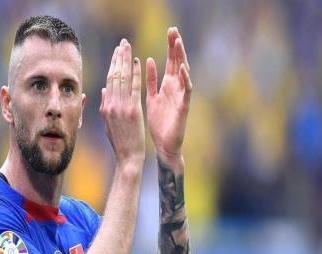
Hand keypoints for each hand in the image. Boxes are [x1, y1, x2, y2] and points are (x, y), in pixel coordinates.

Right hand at [100, 39, 144, 167]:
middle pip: (114, 75)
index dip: (112, 65)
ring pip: (123, 78)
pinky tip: (138, 62)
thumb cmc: (120, 142)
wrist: (128, 156)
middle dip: (118, 57)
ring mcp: (122, 107)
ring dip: (126, 60)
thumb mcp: (108, 124)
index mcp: (105, 107)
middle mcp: (111, 105)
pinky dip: (136, 73)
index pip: (108, 81)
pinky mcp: (134, 110)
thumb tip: (104, 89)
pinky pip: (135, 87)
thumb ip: (105, 106)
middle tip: (122, 43)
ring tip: (128, 47)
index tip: (116, 53)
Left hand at [146, 27, 191, 163]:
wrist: (164, 145)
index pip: (170, 61)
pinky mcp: (184, 106)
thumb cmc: (158, 123)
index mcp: (167, 85)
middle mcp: (176, 88)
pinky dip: (185, 79)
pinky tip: (182, 68)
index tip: (170, 30)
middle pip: (177, 62)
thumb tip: (147, 60)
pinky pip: (186, 90)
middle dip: (175, 46)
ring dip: (181, 57)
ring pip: (184, 73)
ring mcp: (181, 96)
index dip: (169, 46)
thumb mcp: (150, 98)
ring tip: (178, 42)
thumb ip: (150, 81)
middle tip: (173, 29)